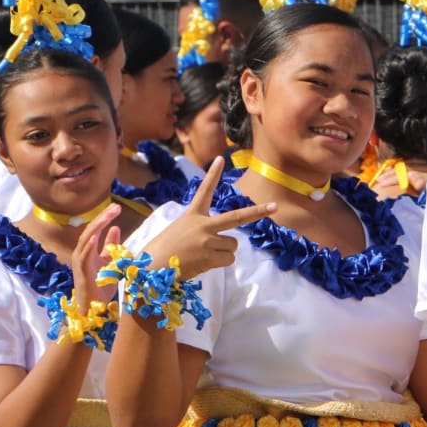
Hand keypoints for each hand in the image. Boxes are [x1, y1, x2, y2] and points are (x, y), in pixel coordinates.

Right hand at [73, 203, 121, 306]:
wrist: (94, 307)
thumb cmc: (100, 285)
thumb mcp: (110, 261)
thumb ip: (111, 246)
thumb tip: (115, 227)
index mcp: (88, 250)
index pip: (95, 229)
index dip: (105, 217)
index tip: (117, 207)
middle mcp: (81, 254)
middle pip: (90, 230)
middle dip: (103, 217)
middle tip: (116, 206)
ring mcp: (80, 262)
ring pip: (86, 239)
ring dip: (97, 227)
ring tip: (108, 216)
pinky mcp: (82, 273)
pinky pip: (84, 257)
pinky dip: (89, 246)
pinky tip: (95, 236)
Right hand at [142, 156, 276, 279]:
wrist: (152, 267)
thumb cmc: (162, 250)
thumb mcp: (179, 231)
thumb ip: (200, 231)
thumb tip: (221, 244)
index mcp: (192, 215)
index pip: (204, 190)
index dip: (213, 174)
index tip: (221, 159)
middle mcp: (203, 224)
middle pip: (237, 217)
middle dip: (258, 212)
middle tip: (274, 206)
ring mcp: (208, 240)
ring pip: (233, 245)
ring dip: (224, 251)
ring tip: (204, 255)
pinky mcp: (210, 256)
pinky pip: (228, 259)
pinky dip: (220, 262)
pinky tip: (204, 263)